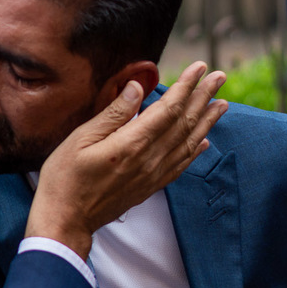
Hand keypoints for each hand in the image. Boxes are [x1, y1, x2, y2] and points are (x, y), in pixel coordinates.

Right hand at [27, 61, 227, 257]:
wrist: (66, 220)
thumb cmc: (65, 177)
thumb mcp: (81, 138)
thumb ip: (113, 113)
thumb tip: (137, 88)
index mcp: (132, 144)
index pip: (168, 109)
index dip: (186, 86)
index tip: (199, 67)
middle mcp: (149, 160)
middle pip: (184, 123)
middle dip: (203, 97)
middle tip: (219, 76)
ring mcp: (152, 176)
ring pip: (188, 144)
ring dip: (206, 122)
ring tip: (221, 104)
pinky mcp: (150, 188)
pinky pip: (180, 166)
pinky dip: (195, 151)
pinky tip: (204, 141)